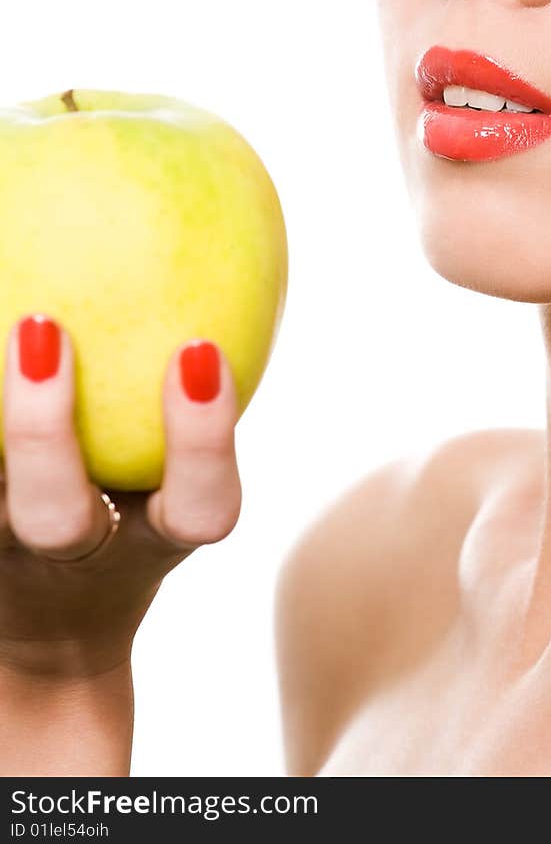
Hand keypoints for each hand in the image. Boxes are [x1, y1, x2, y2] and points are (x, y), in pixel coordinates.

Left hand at [0, 315, 241, 678]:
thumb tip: (233, 221)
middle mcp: (74, 551)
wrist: (46, 622)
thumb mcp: (185, 465)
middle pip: (56, 520)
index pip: (199, 505)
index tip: (199, 350)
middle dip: (45, 432)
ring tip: (2, 326)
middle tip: (41, 327)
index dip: (201, 439)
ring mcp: (4, 543)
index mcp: (157, 534)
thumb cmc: (139, 500)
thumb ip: (205, 379)